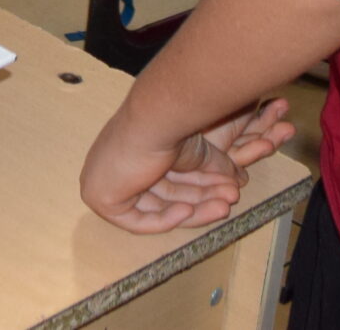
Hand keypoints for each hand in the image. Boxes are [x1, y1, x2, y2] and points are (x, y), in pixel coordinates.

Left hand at [80, 98, 294, 234]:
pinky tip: (188, 210)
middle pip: (166, 195)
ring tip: (226, 205)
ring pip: (157, 208)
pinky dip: (165, 218)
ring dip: (194, 209)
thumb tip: (238, 181)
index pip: (170, 180)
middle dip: (201, 199)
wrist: (156, 119)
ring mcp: (106, 182)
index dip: (201, 187)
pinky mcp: (100, 198)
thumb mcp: (198, 152)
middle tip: (232, 199)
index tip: (231, 189)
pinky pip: (137, 221)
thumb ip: (213, 167)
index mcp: (134, 150)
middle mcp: (118, 166)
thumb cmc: (172, 126)